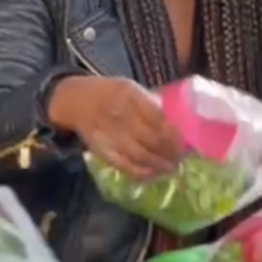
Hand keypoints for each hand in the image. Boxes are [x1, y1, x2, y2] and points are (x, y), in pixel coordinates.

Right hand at [48, 75, 182, 179]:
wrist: (77, 100)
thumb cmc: (111, 94)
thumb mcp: (130, 88)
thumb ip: (150, 104)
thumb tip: (176, 126)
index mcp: (129, 95)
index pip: (158, 118)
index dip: (173, 134)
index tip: (184, 143)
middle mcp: (119, 114)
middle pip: (151, 138)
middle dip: (169, 152)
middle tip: (180, 159)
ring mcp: (109, 133)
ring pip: (139, 154)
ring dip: (158, 164)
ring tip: (170, 168)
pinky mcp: (101, 149)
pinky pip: (123, 165)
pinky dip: (140, 172)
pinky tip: (152, 173)